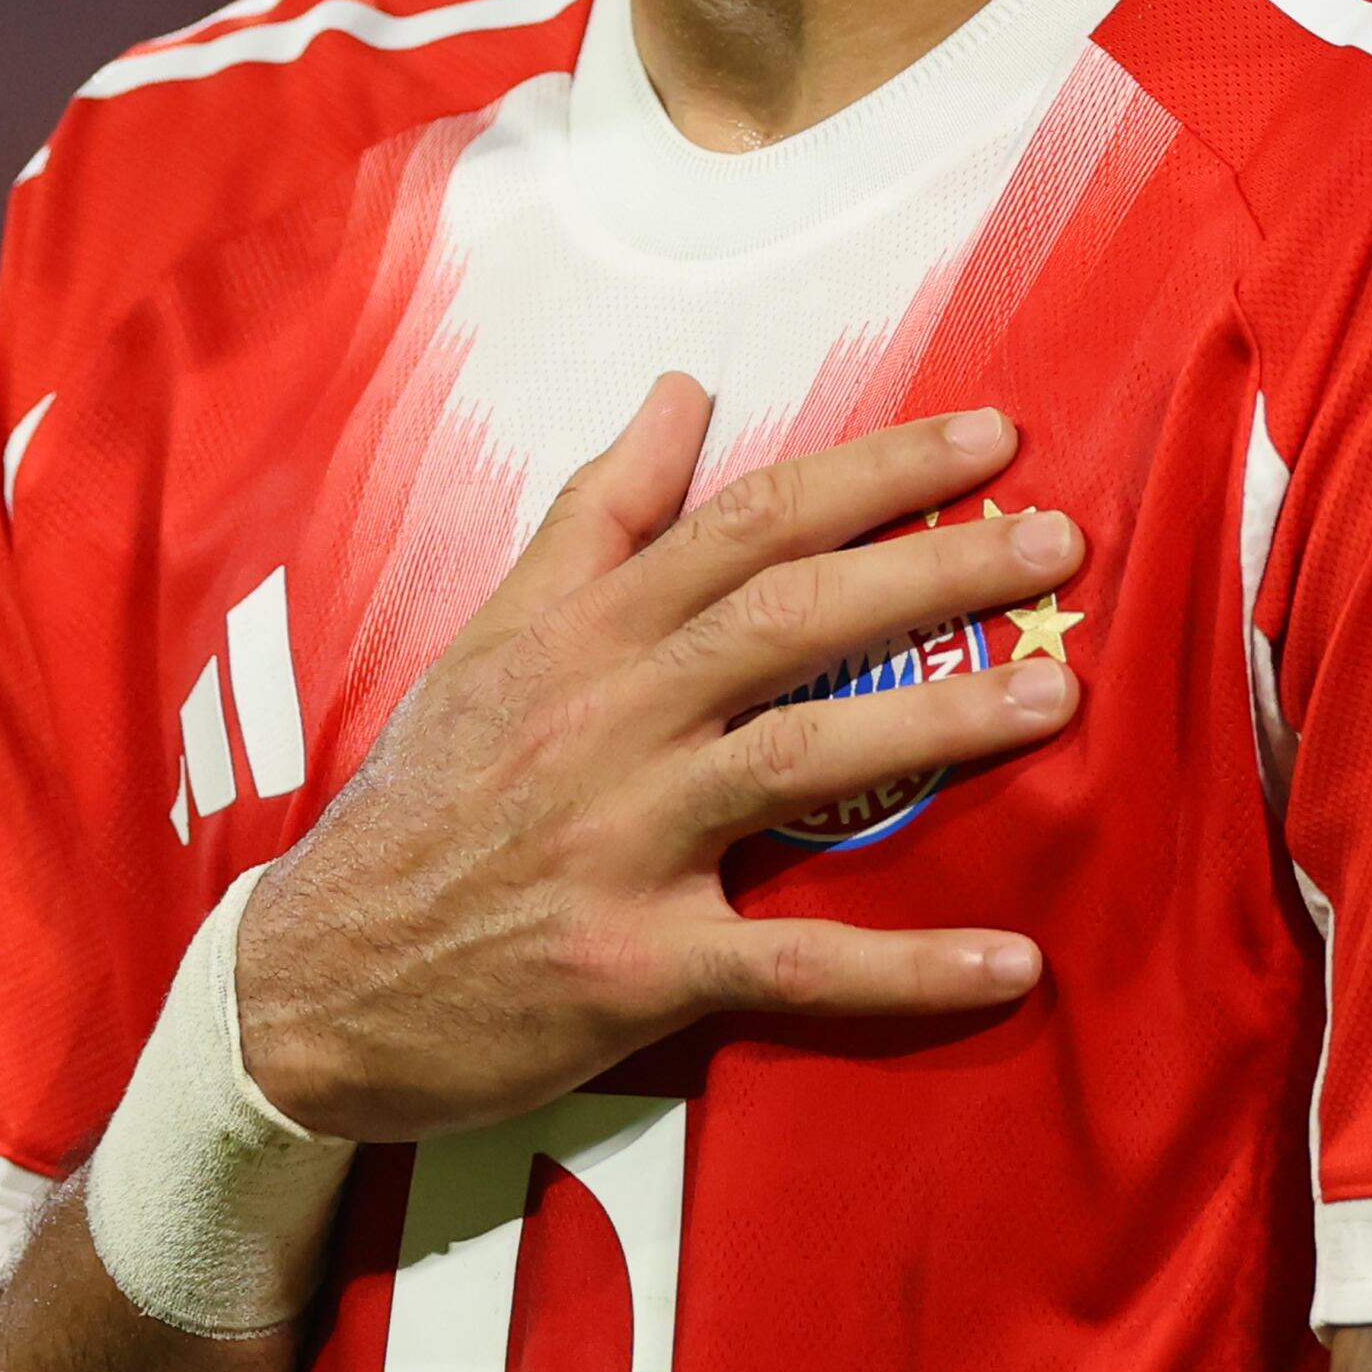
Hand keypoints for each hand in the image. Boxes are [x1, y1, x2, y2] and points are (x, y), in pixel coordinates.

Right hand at [232, 376, 1083, 1143]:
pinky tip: (1010, 960)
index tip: (988, 440)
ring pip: (800, 758)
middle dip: (935, 567)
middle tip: (1062, 541)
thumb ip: (600, 514)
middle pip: (790, 617)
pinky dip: (906, 967)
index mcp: (577, 632)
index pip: (745, 521)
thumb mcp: (493, 636)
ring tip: (1057, 698)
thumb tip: (686, 389)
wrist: (308, 981)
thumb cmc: (421, 803)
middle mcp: (603, 719)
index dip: (874, 472)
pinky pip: (791, 964)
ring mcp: (617, 842)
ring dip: (940, 723)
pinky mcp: (630, 969)